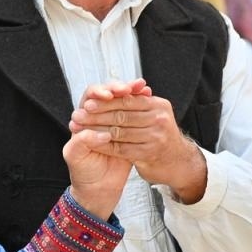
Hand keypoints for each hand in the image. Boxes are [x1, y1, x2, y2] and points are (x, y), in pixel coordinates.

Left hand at [69, 79, 207, 202]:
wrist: (175, 162)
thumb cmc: (157, 135)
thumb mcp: (152, 115)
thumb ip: (135, 102)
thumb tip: (112, 88)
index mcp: (158, 105)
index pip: (128, 99)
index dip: (106, 101)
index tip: (87, 102)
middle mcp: (159, 119)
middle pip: (121, 115)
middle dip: (97, 116)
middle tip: (77, 115)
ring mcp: (156, 137)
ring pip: (119, 132)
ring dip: (96, 131)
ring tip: (78, 130)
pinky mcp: (149, 154)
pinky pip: (121, 149)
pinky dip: (104, 146)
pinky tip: (91, 144)